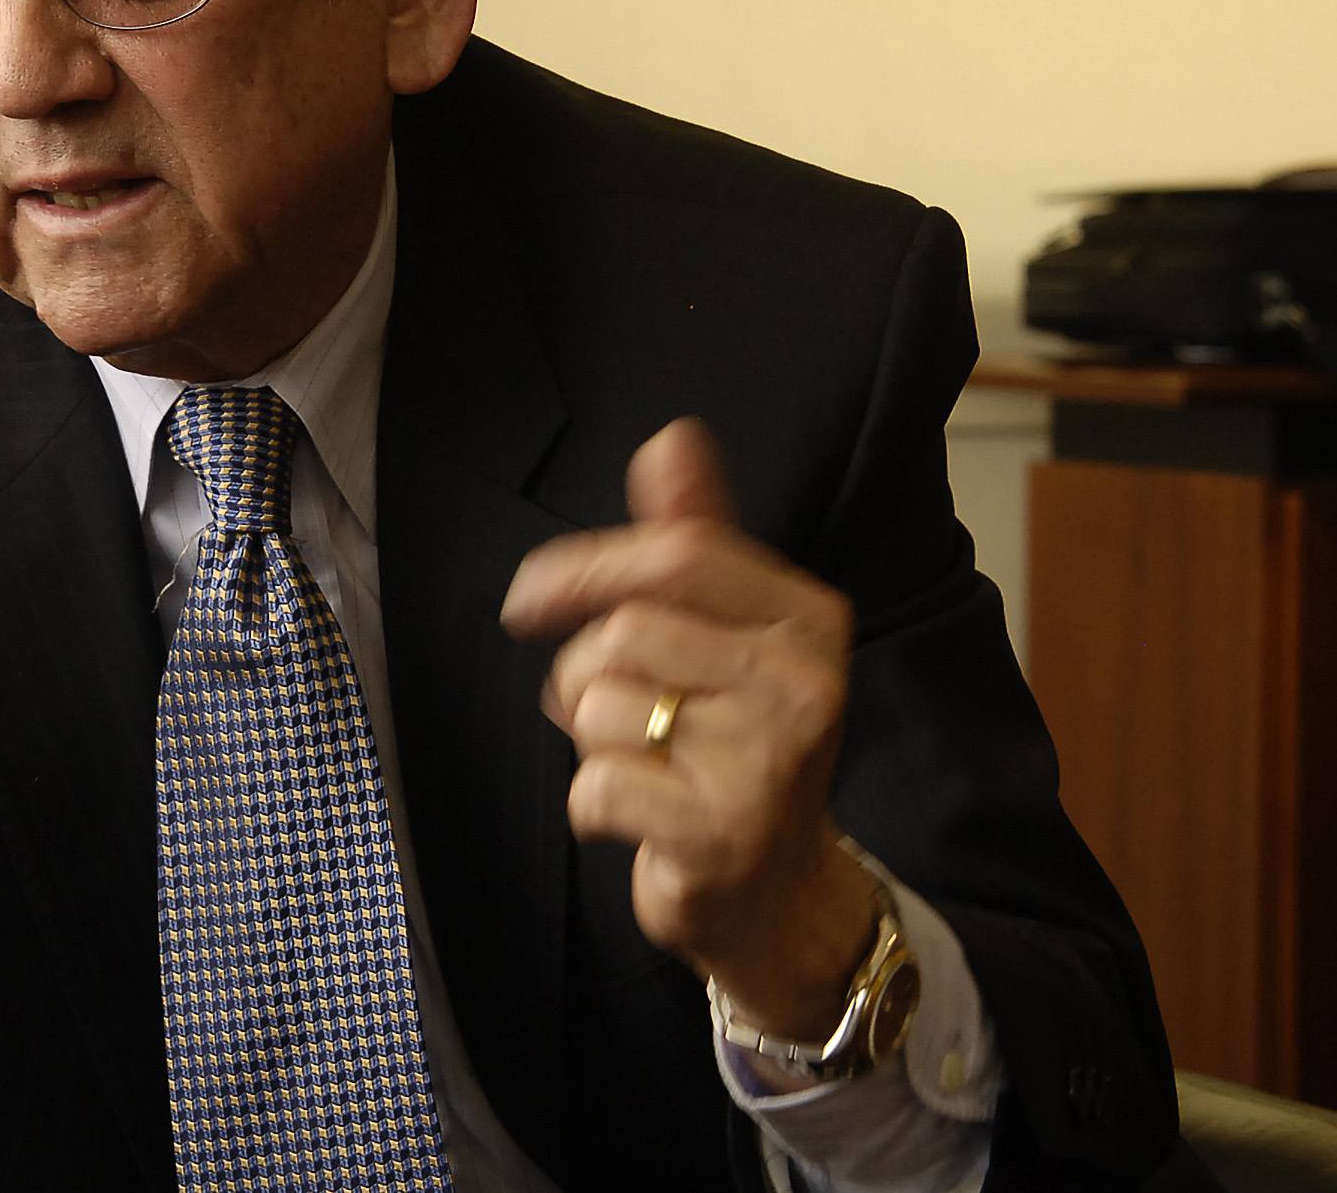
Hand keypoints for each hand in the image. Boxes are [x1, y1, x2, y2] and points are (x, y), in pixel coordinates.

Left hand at [500, 419, 871, 1039]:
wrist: (782, 898)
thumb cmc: (735, 747)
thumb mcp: (725, 635)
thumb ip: (692, 539)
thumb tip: (671, 439)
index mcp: (807, 618)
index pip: (676, 553)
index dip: (582, 566)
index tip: (529, 600)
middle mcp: (804, 682)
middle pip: (625, 629)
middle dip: (585, 672)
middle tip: (612, 716)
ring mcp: (769, 760)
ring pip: (601, 703)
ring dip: (589, 740)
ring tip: (639, 763)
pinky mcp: (722, 833)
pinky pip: (596, 785)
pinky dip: (591, 806)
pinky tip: (639, 819)